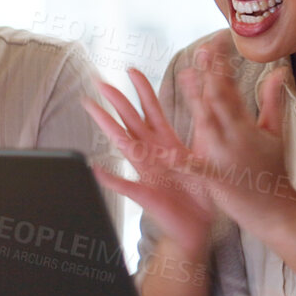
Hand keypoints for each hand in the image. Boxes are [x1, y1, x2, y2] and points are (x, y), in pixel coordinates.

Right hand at [82, 67, 214, 256]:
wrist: (197, 225)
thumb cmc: (200, 191)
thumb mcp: (204, 156)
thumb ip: (202, 132)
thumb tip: (204, 107)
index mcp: (166, 144)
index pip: (151, 110)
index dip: (142, 90)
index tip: (132, 69)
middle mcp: (151, 154)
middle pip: (131, 120)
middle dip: (116, 99)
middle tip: (100, 79)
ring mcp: (145, 172)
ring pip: (123, 143)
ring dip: (107, 124)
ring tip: (91, 106)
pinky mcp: (145, 193)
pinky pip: (125, 185)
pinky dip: (111, 177)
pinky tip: (95, 168)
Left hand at [179, 42, 294, 224]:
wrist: (274, 209)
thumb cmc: (272, 170)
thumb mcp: (275, 132)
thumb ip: (272, 99)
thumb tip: (278, 71)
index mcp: (247, 125)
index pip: (231, 90)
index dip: (221, 67)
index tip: (214, 46)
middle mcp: (235, 137)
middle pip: (220, 100)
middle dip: (210, 73)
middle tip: (202, 50)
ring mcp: (225, 157)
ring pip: (207, 123)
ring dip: (196, 99)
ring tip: (186, 76)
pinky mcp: (216, 178)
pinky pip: (196, 167)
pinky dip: (181, 161)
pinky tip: (164, 153)